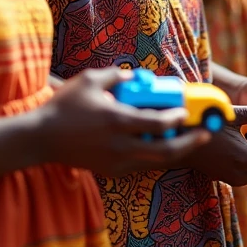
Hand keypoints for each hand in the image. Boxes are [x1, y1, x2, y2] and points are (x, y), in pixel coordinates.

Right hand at [37, 67, 210, 176]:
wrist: (42, 139)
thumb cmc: (65, 106)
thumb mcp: (89, 80)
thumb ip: (116, 76)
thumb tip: (137, 76)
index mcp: (117, 120)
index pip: (158, 124)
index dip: (177, 118)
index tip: (185, 112)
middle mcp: (120, 145)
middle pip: (166, 151)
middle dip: (190, 143)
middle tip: (204, 135)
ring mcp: (116, 162)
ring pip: (156, 163)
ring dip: (174, 151)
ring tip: (186, 139)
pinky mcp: (111, 171)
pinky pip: (141, 166)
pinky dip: (154, 157)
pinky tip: (160, 146)